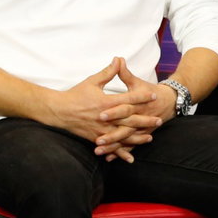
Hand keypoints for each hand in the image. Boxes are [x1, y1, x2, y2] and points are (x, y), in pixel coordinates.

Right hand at [41, 58, 160, 160]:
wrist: (57, 111)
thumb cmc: (75, 95)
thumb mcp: (92, 82)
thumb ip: (108, 72)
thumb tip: (118, 59)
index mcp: (106, 102)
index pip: (128, 99)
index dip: (142, 97)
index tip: (154, 95)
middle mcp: (105, 118)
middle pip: (130, 120)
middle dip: (145, 120)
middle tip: (159, 120)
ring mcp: (101, 130)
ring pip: (123, 135)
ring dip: (137, 137)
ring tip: (150, 137)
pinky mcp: (95, 138)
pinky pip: (111, 147)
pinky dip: (120, 153)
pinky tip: (130, 158)